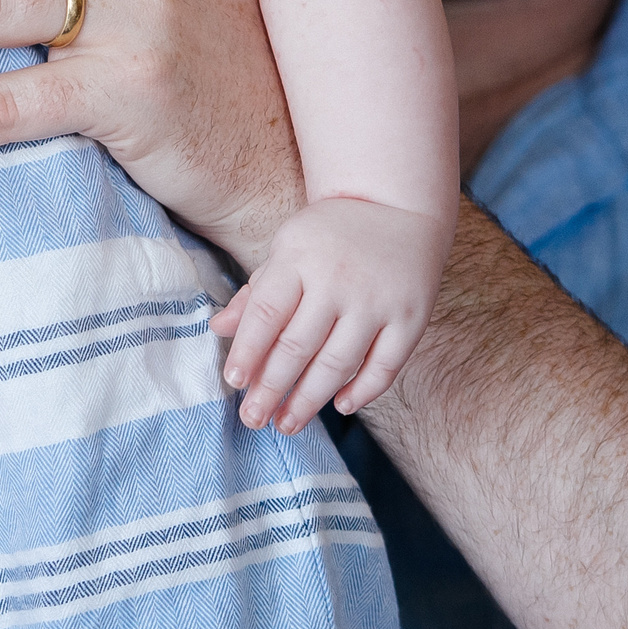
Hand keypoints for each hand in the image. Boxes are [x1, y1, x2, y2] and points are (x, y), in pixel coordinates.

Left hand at [210, 195, 445, 431]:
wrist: (397, 205)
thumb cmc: (329, 235)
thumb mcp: (287, 248)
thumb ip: (256, 292)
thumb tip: (217, 328)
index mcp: (299, 258)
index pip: (267, 313)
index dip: (248, 351)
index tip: (233, 382)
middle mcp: (338, 280)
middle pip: (298, 345)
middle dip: (272, 388)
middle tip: (253, 418)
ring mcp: (377, 300)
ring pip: (338, 363)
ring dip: (309, 399)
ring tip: (287, 423)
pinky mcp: (410, 317)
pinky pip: (385, 366)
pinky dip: (362, 391)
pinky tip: (339, 406)